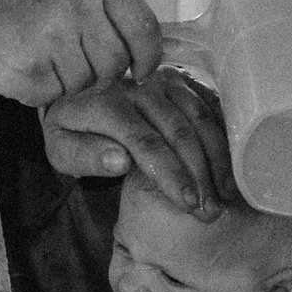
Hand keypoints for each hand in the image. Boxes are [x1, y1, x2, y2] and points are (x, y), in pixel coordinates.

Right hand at [0, 0, 162, 105]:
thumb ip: (105, 9)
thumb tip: (146, 51)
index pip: (143, 26)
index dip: (148, 55)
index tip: (143, 70)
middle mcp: (75, 9)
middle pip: (116, 64)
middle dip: (101, 72)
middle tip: (71, 59)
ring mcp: (51, 41)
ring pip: (86, 84)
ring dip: (68, 81)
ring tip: (40, 55)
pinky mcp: (29, 72)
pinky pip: (55, 96)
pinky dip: (42, 89)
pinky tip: (23, 65)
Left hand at [41, 69, 235, 217]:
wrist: (79, 95)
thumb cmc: (72, 131)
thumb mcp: (61, 148)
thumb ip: (85, 155)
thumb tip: (120, 161)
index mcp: (106, 104)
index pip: (145, 142)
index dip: (170, 174)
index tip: (188, 204)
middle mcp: (139, 87)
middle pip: (179, 132)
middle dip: (200, 175)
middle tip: (211, 209)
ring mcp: (164, 81)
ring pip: (200, 119)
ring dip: (217, 159)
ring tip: (226, 194)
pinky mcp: (182, 81)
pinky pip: (210, 107)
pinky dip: (223, 138)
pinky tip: (231, 167)